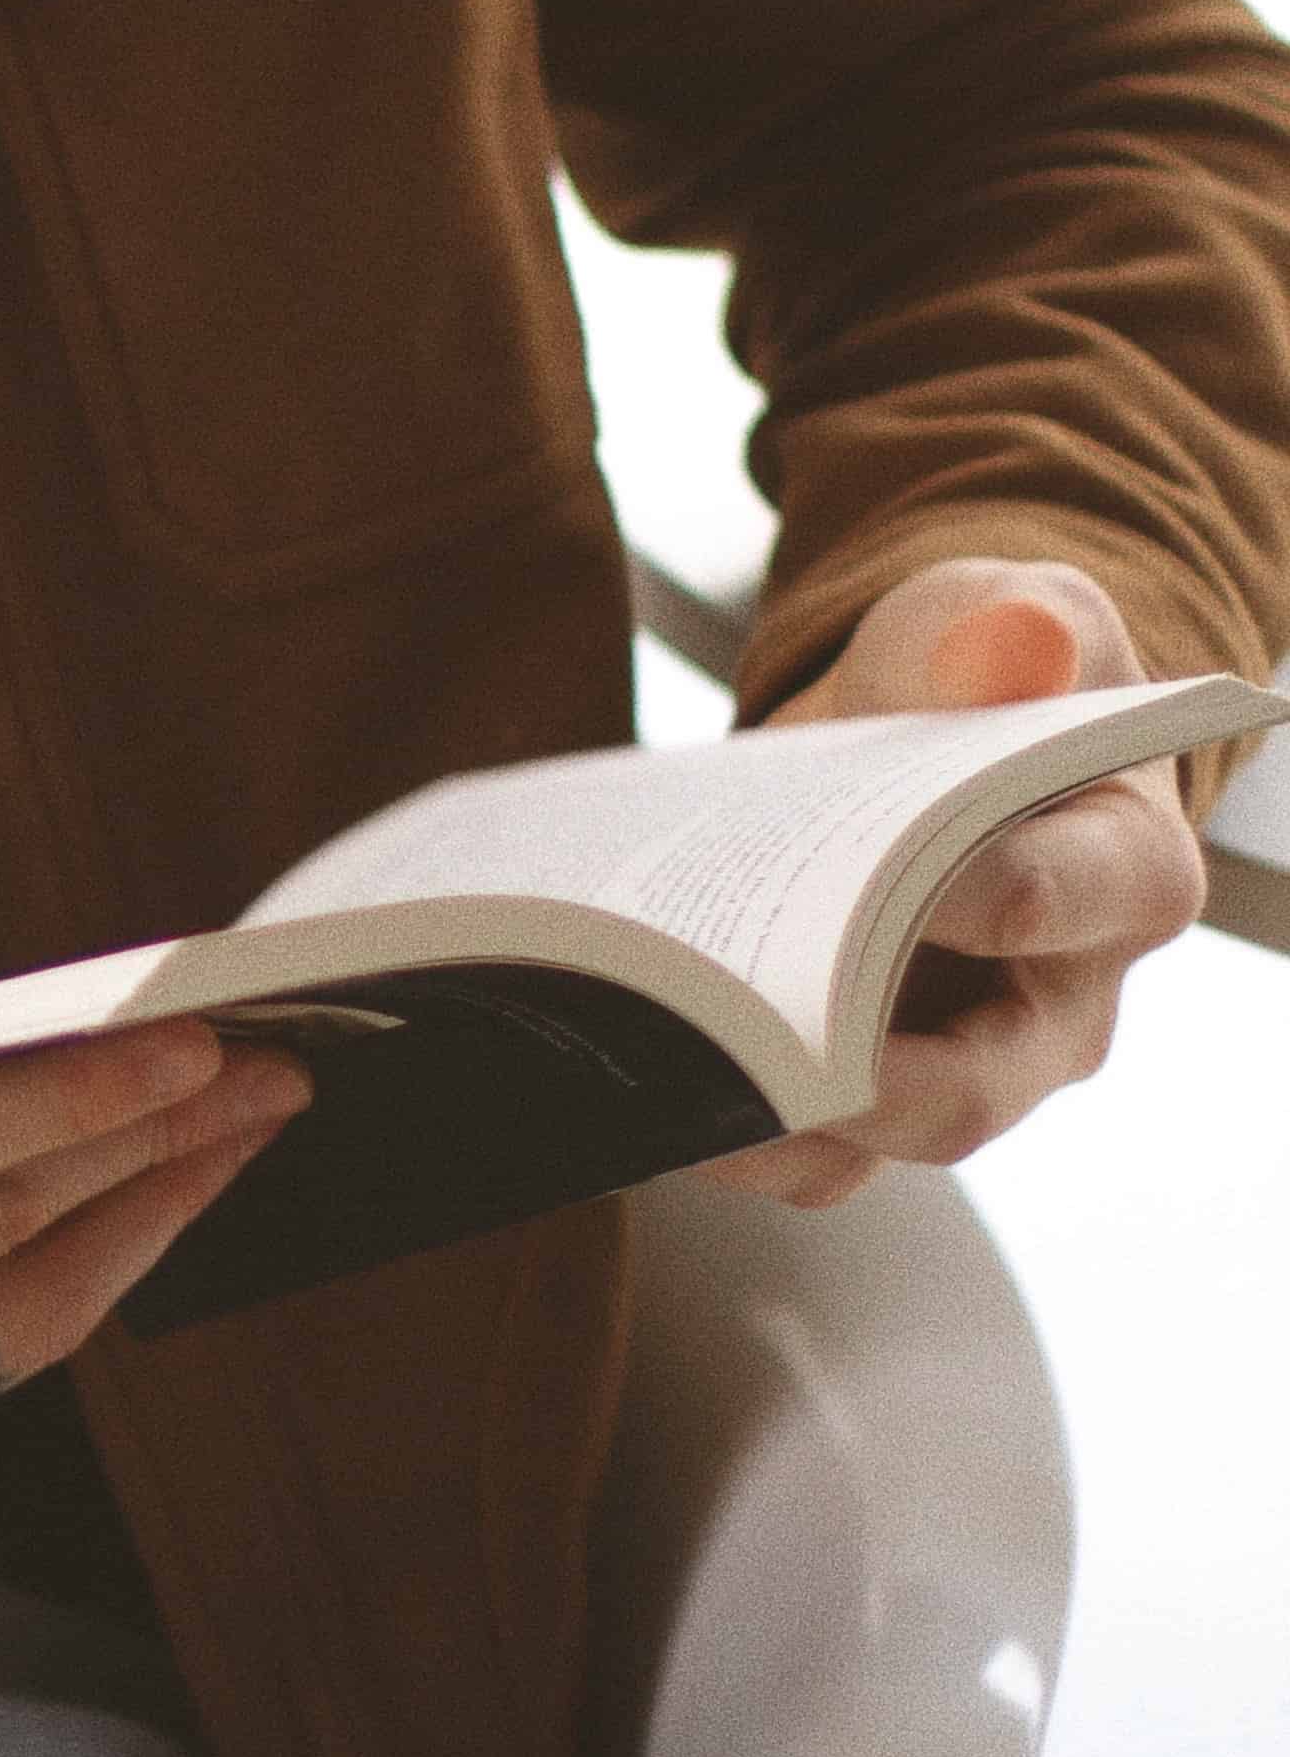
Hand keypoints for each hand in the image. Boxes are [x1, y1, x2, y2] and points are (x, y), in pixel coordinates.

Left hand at [705, 557, 1205, 1207]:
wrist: (918, 720)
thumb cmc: (979, 669)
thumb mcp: (997, 612)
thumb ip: (1006, 624)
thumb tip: (1019, 642)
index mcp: (1126, 874)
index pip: (1053, 904)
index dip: (959, 895)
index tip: (854, 872)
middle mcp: (1059, 1005)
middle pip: (965, 1088)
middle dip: (845, 1080)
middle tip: (739, 1044)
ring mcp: (960, 1062)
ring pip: (869, 1144)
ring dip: (758, 1125)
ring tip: (656, 1075)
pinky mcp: (868, 1086)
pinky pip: (803, 1144)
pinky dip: (720, 1122)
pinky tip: (630, 1064)